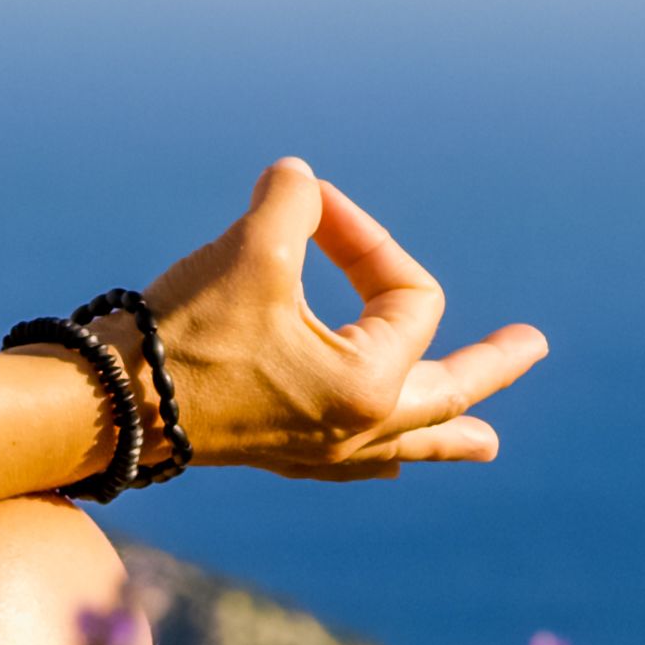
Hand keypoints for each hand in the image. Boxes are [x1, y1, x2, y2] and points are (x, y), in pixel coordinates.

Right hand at [136, 158, 548, 481]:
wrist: (109, 405)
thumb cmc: (185, 332)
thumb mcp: (250, 248)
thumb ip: (293, 201)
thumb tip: (300, 184)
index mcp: (367, 384)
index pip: (405, 292)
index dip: (366, 237)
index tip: (308, 209)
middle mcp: (357, 428)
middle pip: (447, 392)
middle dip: (491, 365)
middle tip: (535, 346)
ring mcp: (320, 449)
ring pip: (407, 442)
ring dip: (448, 432)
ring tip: (489, 443)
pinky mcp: (278, 453)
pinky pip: (353, 460)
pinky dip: (381, 453)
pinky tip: (388, 461)